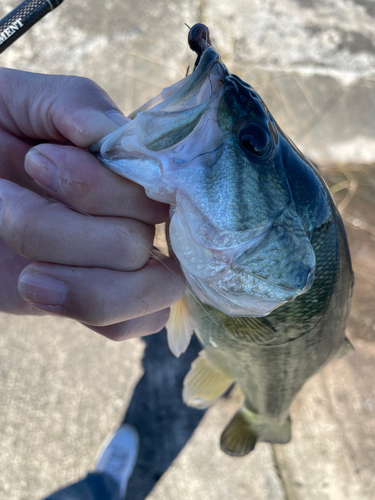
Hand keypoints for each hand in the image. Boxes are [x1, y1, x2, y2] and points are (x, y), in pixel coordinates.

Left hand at [0, 68, 184, 339]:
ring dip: (64, 259)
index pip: (167, 187)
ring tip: (7, 230)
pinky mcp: (96, 300)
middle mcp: (138, 214)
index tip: (38, 160)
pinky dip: (88, 307)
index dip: (104, 188)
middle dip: (62, 222)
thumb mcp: (24, 101)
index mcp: (132, 166)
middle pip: (138, 241)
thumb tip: (113, 137)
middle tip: (5, 192)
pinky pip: (131, 324)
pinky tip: (33, 283)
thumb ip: (77, 104)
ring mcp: (122, 262)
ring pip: (145, 288)